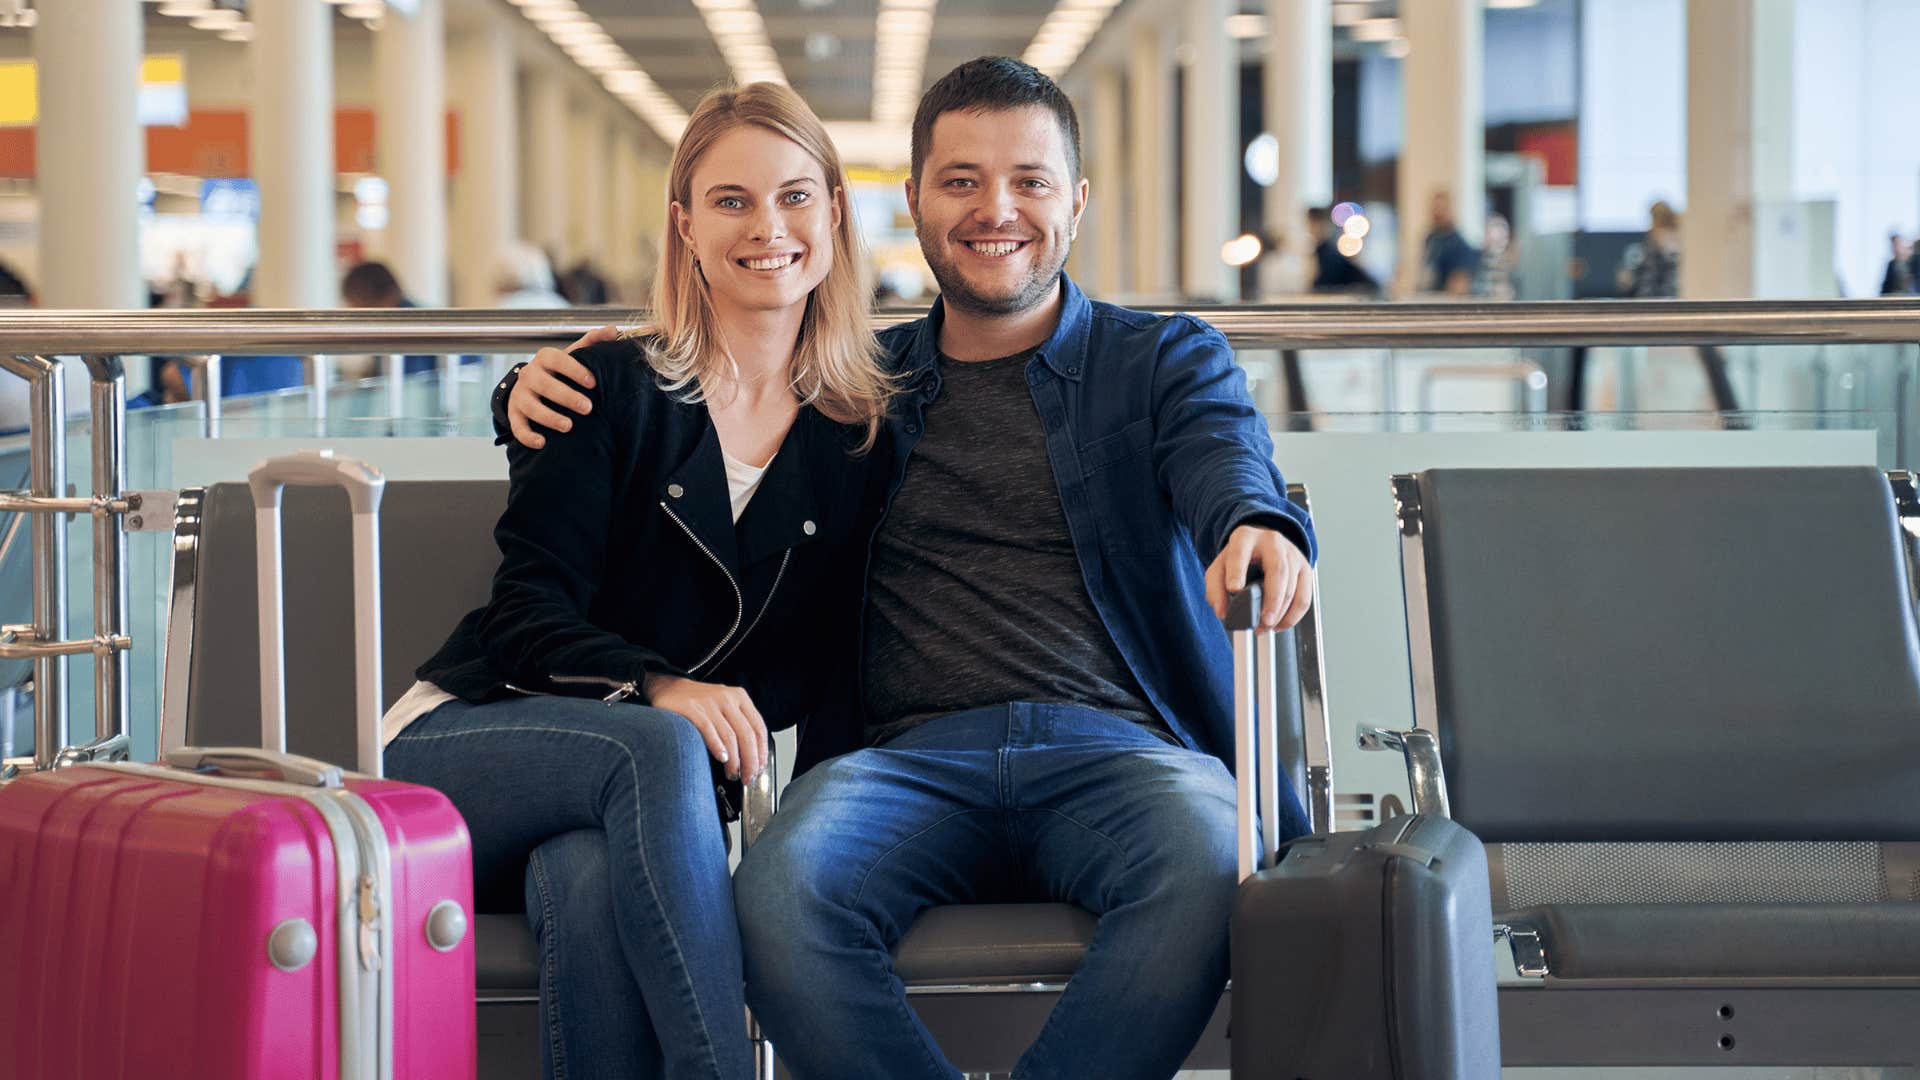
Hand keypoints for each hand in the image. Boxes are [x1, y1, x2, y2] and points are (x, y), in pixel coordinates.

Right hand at [508, 325, 619, 448]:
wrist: (532, 385)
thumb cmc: (559, 371)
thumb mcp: (574, 355)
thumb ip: (592, 342)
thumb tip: (614, 329)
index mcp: (545, 358)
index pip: (557, 359)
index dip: (574, 369)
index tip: (593, 382)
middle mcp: (529, 374)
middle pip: (544, 384)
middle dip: (566, 396)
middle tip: (588, 408)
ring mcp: (520, 395)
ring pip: (530, 406)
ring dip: (548, 417)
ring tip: (568, 426)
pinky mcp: (514, 414)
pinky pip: (517, 426)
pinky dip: (528, 436)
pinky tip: (543, 443)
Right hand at [644, 674, 768, 782]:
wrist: (668, 688)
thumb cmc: (699, 704)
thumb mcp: (724, 708)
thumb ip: (738, 725)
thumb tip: (752, 758)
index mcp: (740, 697)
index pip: (758, 728)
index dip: (761, 752)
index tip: (760, 768)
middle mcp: (727, 698)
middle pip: (746, 735)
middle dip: (750, 761)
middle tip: (748, 777)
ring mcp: (710, 702)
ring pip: (730, 736)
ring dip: (734, 761)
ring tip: (733, 774)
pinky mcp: (692, 708)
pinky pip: (708, 730)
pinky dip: (717, 747)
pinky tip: (721, 759)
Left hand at [1205, 524, 1313, 630]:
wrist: (1259, 546)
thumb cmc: (1239, 559)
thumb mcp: (1219, 569)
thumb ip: (1215, 589)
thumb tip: (1222, 613)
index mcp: (1245, 537)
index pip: (1240, 553)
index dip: (1237, 571)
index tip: (1234, 588)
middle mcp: (1271, 541)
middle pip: (1277, 570)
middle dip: (1272, 600)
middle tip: (1264, 621)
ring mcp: (1291, 553)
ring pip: (1292, 586)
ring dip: (1281, 613)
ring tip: (1265, 626)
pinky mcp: (1304, 568)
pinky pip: (1304, 596)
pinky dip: (1293, 616)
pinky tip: (1280, 624)